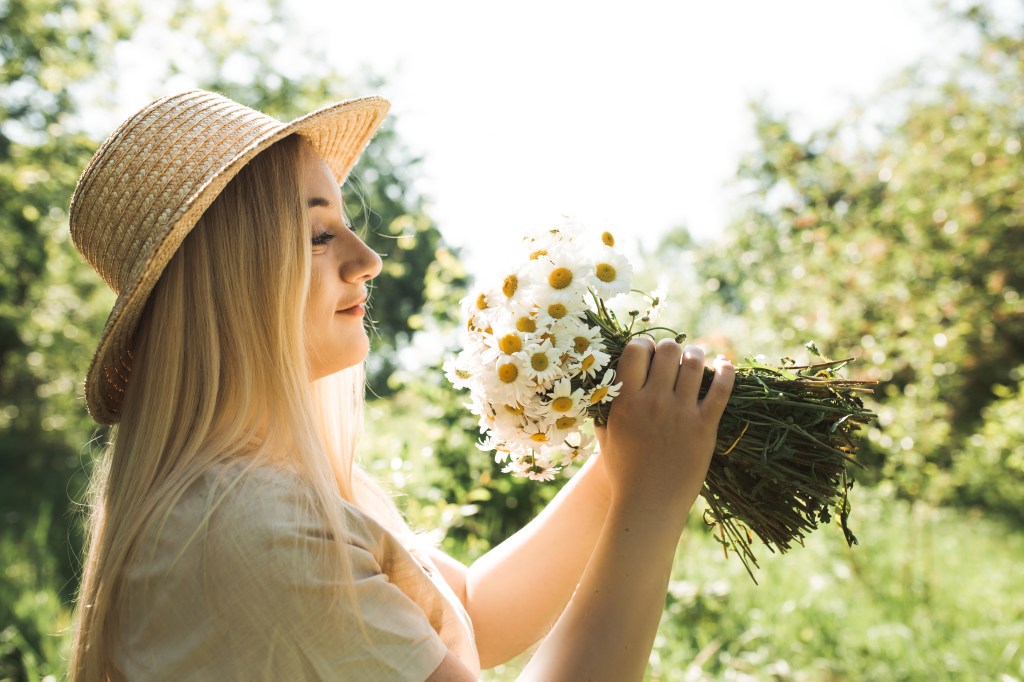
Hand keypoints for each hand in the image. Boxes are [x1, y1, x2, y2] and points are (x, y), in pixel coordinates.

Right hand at [595, 337, 734, 519]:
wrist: (649, 504)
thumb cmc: (624, 472)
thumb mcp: (606, 436)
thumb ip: (605, 406)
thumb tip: (605, 382)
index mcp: (626, 401)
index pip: (636, 350)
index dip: (643, 344)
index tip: (647, 351)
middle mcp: (654, 402)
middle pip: (667, 350)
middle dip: (671, 347)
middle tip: (673, 355)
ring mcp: (681, 414)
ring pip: (694, 364)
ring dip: (696, 355)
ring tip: (696, 358)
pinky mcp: (705, 427)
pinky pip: (721, 390)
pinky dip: (726, 371)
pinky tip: (725, 365)